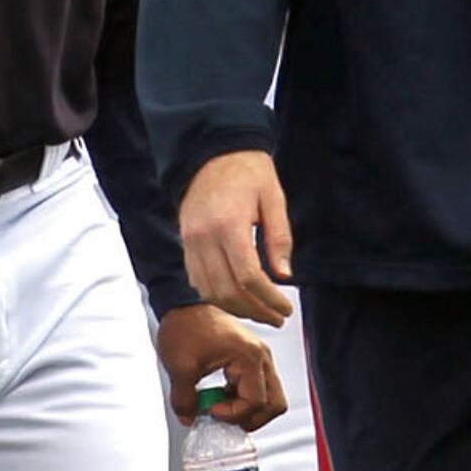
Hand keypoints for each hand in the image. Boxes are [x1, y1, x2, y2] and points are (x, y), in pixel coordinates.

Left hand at [155, 307, 283, 427]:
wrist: (183, 304)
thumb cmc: (185, 326)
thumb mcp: (179, 368)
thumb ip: (185, 400)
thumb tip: (190, 417)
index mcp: (249, 356)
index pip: (255, 402)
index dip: (233, 414)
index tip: (210, 411)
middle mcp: (260, 356)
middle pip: (274, 403)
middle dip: (250, 418)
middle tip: (225, 418)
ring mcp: (258, 357)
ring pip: (269, 397)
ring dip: (247, 409)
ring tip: (221, 407)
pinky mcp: (250, 358)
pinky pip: (258, 388)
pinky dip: (243, 398)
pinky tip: (220, 396)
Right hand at [179, 151, 296, 325]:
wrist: (212, 152)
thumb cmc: (247, 171)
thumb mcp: (273, 198)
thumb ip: (279, 239)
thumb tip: (284, 276)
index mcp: (229, 224)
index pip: (249, 277)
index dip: (269, 299)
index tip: (286, 308)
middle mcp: (204, 237)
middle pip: (227, 291)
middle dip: (255, 310)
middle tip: (277, 317)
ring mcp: (190, 241)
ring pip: (209, 291)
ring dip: (235, 308)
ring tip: (259, 312)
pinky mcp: (185, 243)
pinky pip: (197, 280)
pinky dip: (216, 295)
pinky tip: (237, 298)